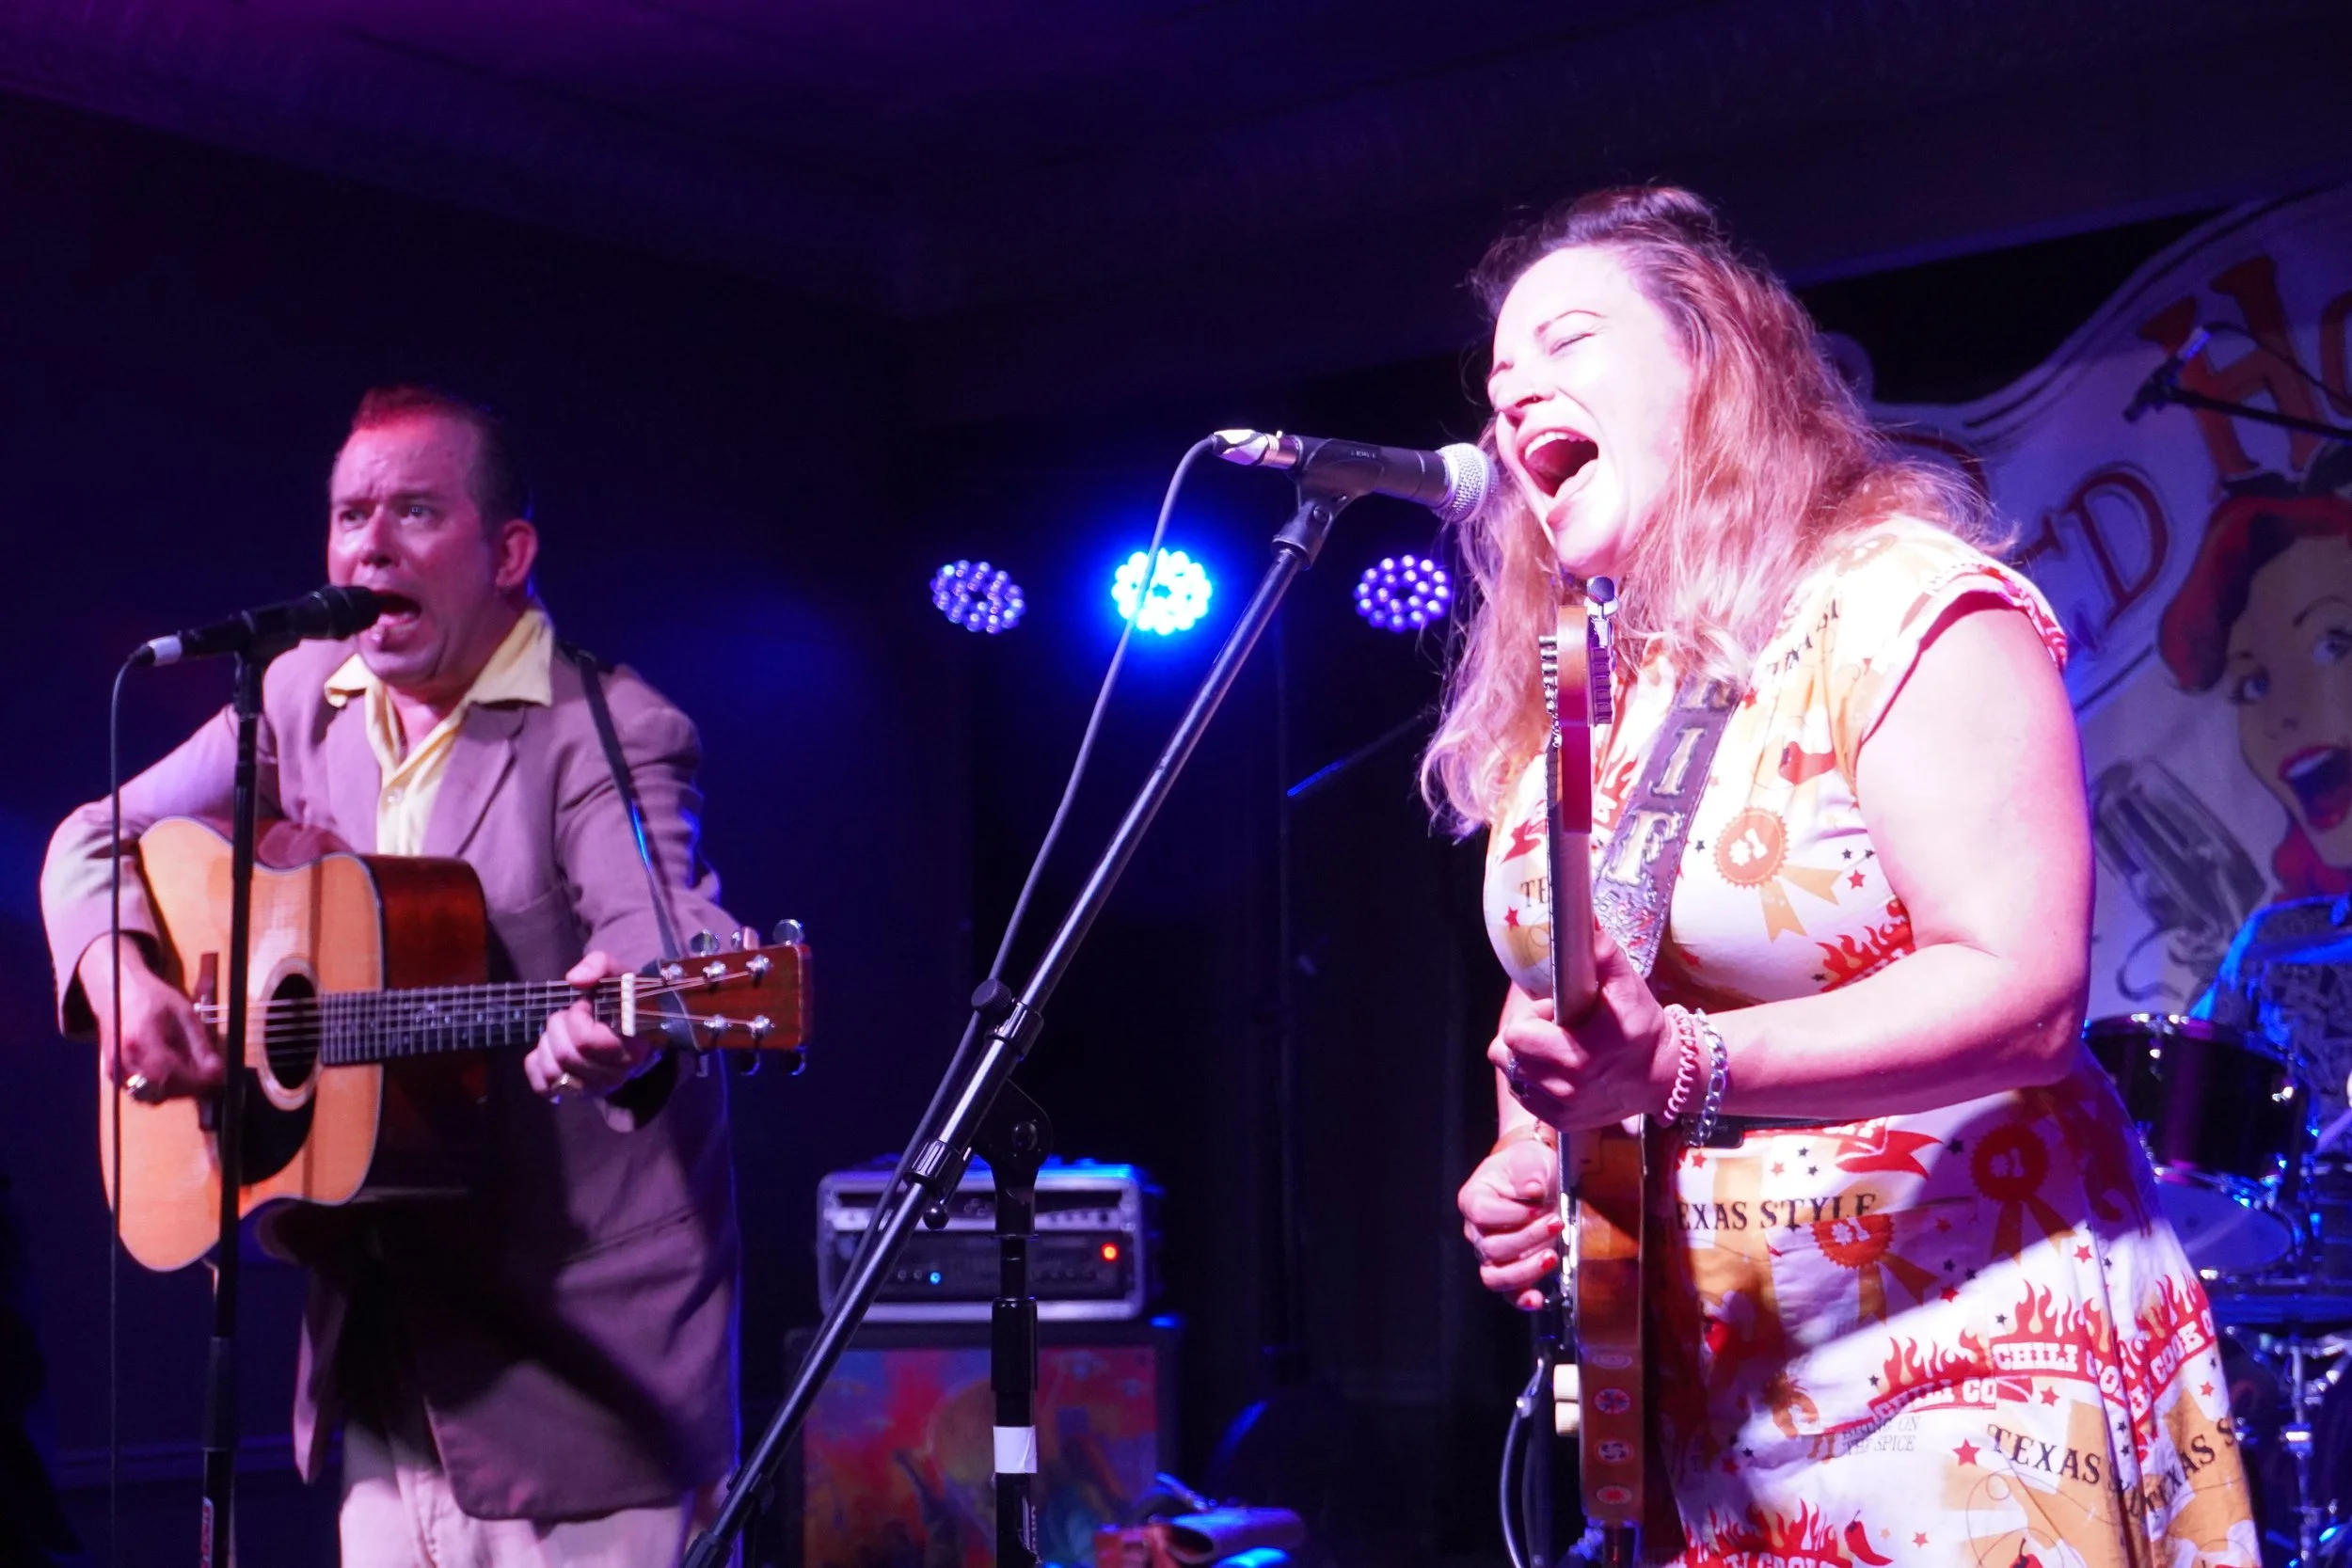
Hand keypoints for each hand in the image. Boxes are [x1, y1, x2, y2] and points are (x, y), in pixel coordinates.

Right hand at [77, 936, 220, 1100]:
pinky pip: (140, 1093)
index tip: (216, 1078)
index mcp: (140, 1041)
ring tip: (190, 1071)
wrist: (117, 994)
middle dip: (188, 1088)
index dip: (196, 1081)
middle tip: (207, 1075)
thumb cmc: (153, 999)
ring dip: (175, 1091)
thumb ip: (200, 1045)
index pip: (170, 1073)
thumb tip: (217, 1071)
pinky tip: (171, 1071)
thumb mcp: (185, 1014)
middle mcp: (123, 1060)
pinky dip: (159, 1088)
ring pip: (150, 1097)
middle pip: (160, 1090)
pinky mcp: (112, 1076)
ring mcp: (114, 1070)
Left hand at [525, 951, 660, 1100]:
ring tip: (560, 1031)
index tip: (584, 1005)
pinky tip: (548, 1049)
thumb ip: (600, 966)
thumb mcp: (619, 975)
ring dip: (548, 1044)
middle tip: (568, 1014)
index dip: (577, 1018)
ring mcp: (594, 1089)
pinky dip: (538, 1064)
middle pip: (566, 1056)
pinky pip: (544, 1087)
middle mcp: (615, 1076)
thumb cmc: (625, 1002)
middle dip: (558, 1027)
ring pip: (553, 1073)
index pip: (586, 1041)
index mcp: (631, 1049)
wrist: (633, 1027)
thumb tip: (574, 979)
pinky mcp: (575, 1095)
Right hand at [1459, 1127, 1563, 1309]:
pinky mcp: (1509, 1269)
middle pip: (1492, 1247)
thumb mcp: (1530, 1159)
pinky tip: (1538, 1298)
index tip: (1538, 1206)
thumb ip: (1529, 1171)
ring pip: (1495, 1276)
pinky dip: (1522, 1299)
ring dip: (1525, 1271)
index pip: (1482, 1214)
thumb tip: (1533, 1189)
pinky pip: (1509, 1293)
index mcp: (1473, 1199)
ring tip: (1551, 1256)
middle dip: (1528, 1239)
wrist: (1535, 1176)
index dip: (1511, 1215)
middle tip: (1555, 1223)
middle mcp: (1477, 1231)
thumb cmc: (1527, 1167)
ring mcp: (1491, 1254)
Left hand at [1487, 923, 1674, 1131]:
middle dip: (1526, 1034)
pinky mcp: (1560, 1122)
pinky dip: (1535, 1079)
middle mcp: (1570, 1086)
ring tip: (1559, 1048)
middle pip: (1506, 1052)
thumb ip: (1601, 951)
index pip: (1517, 1034)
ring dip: (1527, 1057)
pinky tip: (1562, 1069)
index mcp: (1582, 1053)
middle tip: (1556, 1029)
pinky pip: (1524, 1093)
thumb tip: (1582, 917)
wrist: (1663, 1076)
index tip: (1558, 1012)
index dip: (1533, 1016)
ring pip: (1512, 1073)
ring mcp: (1564, 1108)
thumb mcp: (1626, 984)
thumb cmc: (1640, 1025)